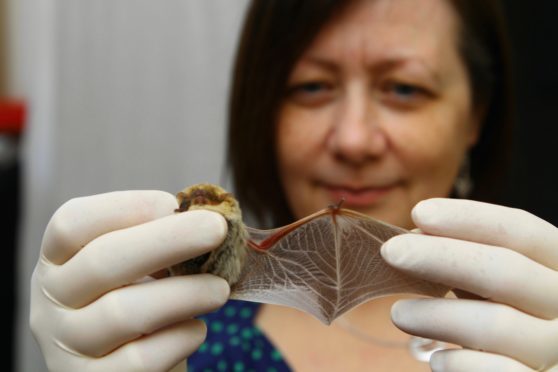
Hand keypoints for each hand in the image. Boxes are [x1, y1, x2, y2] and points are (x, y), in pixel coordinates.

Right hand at [30, 190, 229, 371]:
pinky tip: (197, 330)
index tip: (173, 203)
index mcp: (58, 261)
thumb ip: (159, 240)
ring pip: (123, 312)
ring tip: (221, 288)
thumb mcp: (138, 267)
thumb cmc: (140, 302)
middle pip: (101, 261)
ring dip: (183, 293)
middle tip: (218, 228)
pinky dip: (178, 339)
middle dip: (167, 239)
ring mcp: (67, 347)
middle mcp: (51, 302)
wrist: (134, 366)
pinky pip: (140, 361)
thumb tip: (205, 219)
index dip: (124, 207)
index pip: (72, 224)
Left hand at [381, 198, 557, 370]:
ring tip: (398, 313)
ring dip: (436, 315)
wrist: (525, 368)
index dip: (470, 218)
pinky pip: (495, 371)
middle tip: (390, 251)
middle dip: (442, 257)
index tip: (419, 212)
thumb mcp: (493, 282)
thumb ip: (465, 258)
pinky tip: (437, 358)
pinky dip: (459, 363)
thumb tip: (413, 238)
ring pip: (495, 324)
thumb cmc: (503, 316)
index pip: (522, 231)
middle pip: (506, 270)